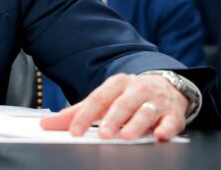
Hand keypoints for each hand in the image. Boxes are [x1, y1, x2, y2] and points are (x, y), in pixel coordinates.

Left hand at [39, 73, 188, 140]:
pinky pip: (171, 120)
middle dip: (112, 119)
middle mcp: (136, 89)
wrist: (168, 86)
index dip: (85, 115)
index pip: (97, 99)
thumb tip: (47, 124)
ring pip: (145, 111)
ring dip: (136, 124)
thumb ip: (77, 112)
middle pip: (122, 104)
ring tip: (126, 136)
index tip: (74, 130)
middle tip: (103, 134)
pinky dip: (166, 127)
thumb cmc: (129, 95)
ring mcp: (155, 101)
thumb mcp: (104, 99)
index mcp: (116, 84)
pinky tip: (160, 135)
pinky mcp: (173, 113)